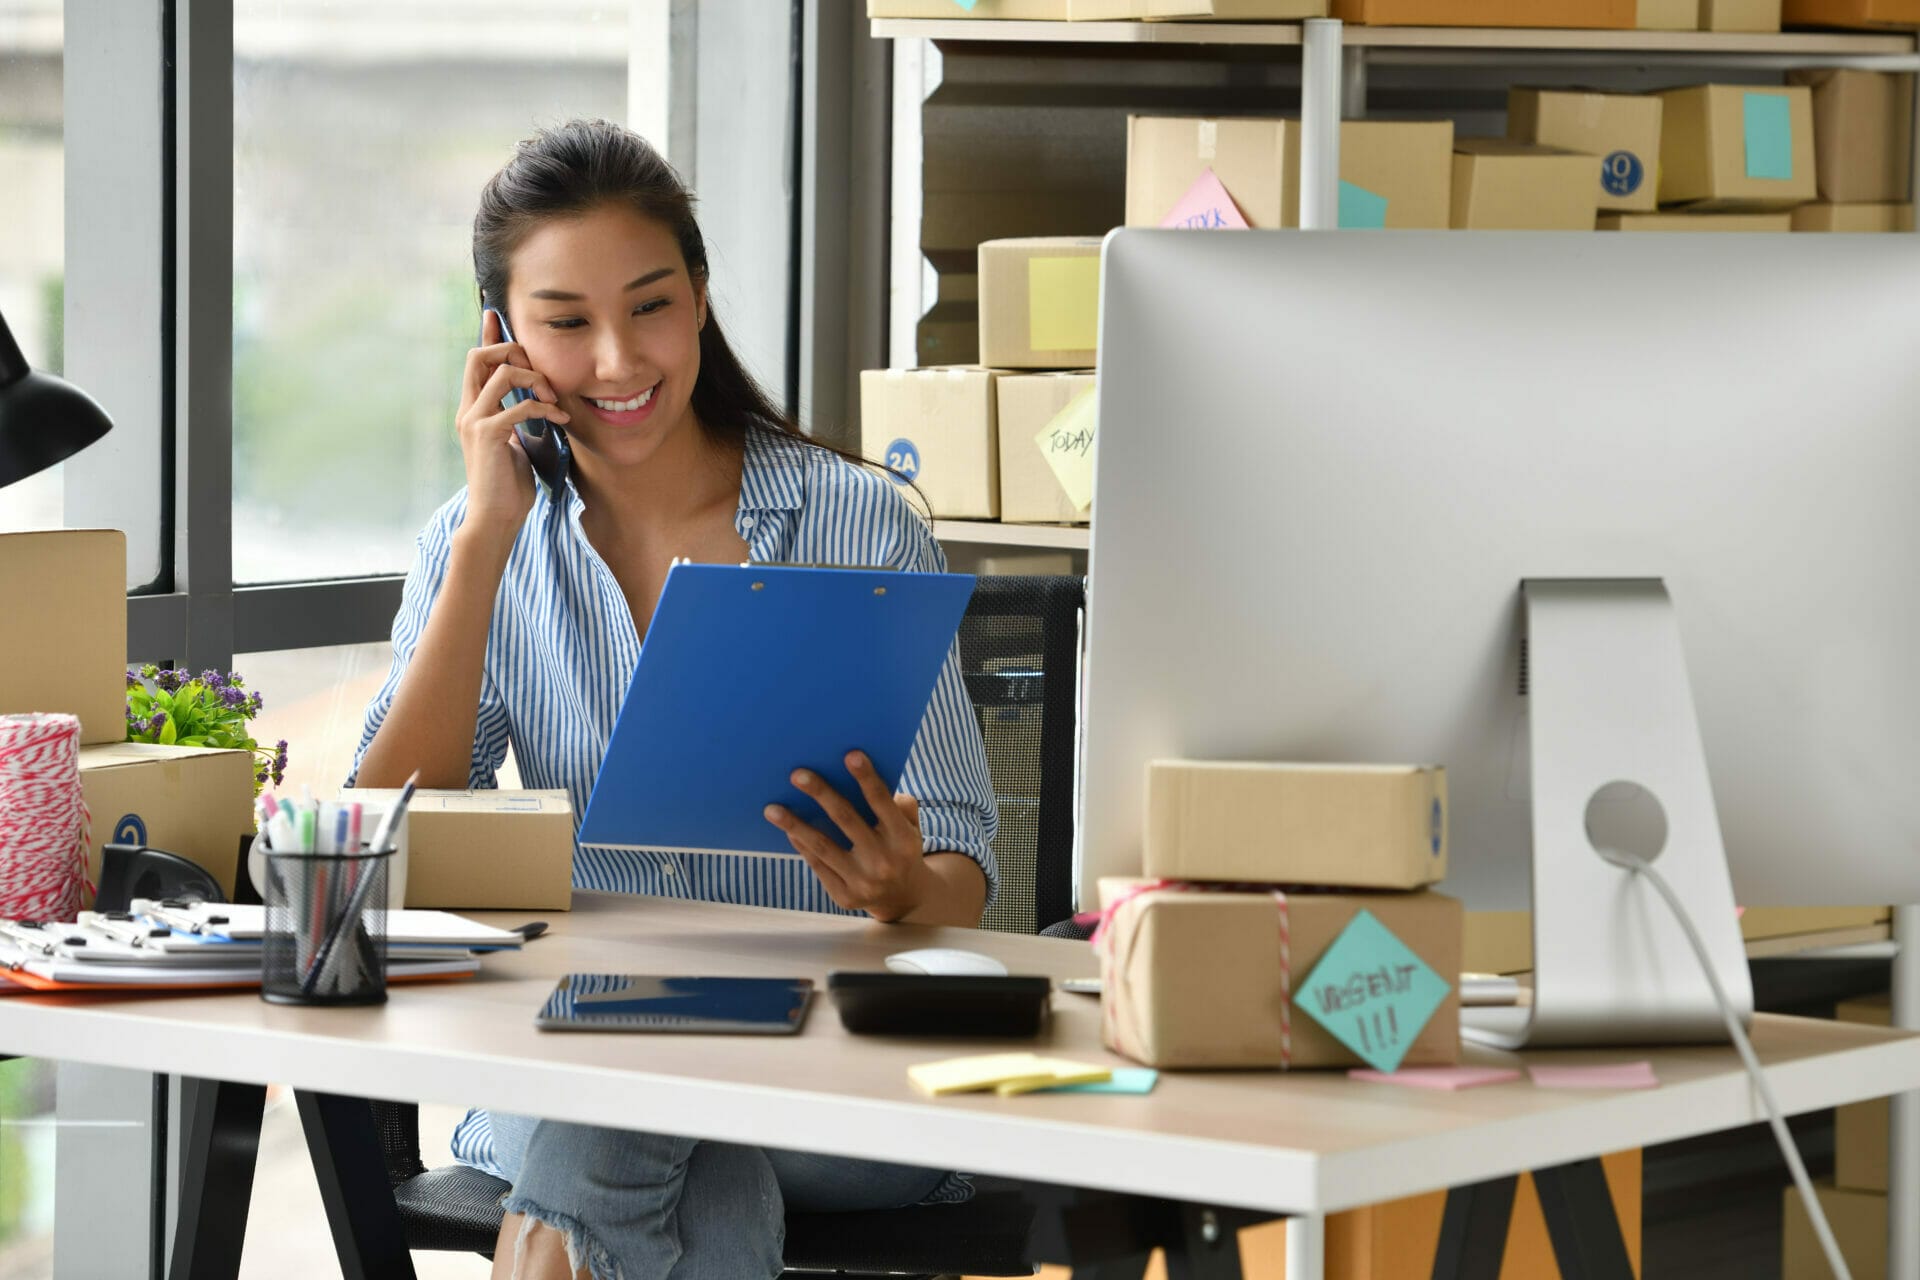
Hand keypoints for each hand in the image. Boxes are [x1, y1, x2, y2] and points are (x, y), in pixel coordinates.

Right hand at [455, 309, 570, 541]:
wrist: (496, 517)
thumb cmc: (508, 484)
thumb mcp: (513, 443)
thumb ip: (515, 419)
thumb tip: (535, 402)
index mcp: (472, 408)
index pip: (475, 361)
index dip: (486, 335)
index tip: (496, 314)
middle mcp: (468, 409)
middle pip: (479, 355)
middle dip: (514, 351)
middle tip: (542, 374)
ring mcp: (475, 421)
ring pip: (502, 373)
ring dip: (536, 379)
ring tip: (555, 399)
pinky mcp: (488, 436)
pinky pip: (520, 406)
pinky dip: (545, 408)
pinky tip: (560, 419)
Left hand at [764, 751, 930, 922]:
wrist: (904, 898)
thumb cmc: (901, 849)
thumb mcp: (912, 827)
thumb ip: (900, 804)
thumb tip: (867, 779)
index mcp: (903, 837)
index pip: (881, 802)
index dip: (866, 778)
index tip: (850, 755)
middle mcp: (884, 860)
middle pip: (846, 819)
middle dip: (821, 793)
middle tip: (797, 774)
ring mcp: (864, 881)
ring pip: (823, 846)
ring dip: (795, 825)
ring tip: (772, 809)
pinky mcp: (845, 896)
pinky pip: (818, 866)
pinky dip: (802, 846)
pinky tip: (788, 830)